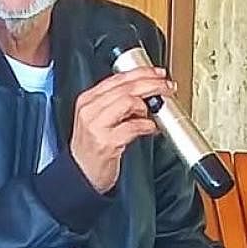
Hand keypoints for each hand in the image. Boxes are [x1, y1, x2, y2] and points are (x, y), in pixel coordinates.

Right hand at [70, 66, 173, 192]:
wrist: (80, 175)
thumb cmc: (92, 148)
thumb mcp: (98, 120)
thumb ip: (117, 104)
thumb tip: (146, 93)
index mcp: (88, 100)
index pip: (118, 78)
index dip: (142, 73)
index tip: (158, 74)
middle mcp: (90, 110)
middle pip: (126, 87)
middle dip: (152, 84)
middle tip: (166, 87)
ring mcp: (96, 126)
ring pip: (129, 102)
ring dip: (148, 105)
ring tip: (155, 111)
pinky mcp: (106, 142)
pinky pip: (133, 126)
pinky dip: (147, 125)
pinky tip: (152, 128)